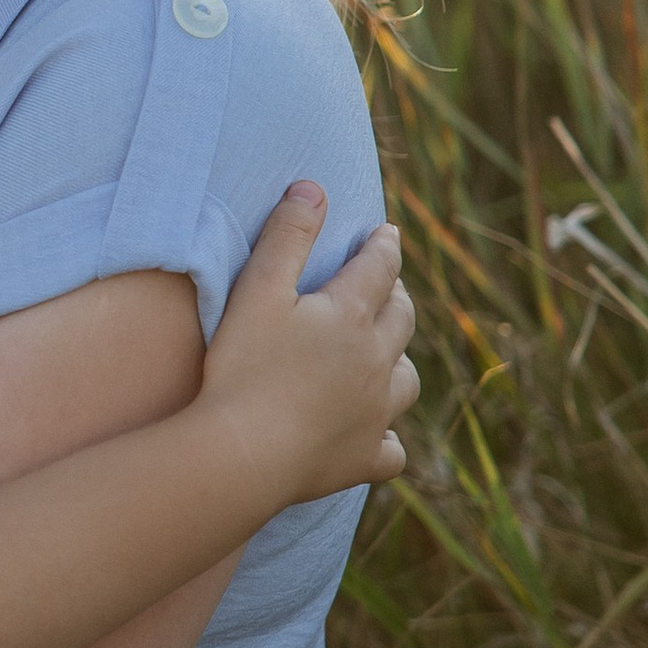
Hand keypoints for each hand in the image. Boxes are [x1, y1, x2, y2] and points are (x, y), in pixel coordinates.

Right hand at [200, 185, 418, 505]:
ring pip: (405, 381)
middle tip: (388, 286)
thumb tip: (313, 187)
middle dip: (396, 296)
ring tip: (386, 357)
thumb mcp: (256, 291)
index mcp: (351, 316)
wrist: (242, 453)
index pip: (379, 268)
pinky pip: (391, 449)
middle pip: (402, 319)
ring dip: (398, 362)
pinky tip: (377, 434)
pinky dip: (386, 437)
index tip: (386, 233)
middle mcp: (376, 362)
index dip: (383, 246)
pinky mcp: (364, 459)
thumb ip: (286, 237)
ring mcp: (375, 414)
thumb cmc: (242, 367)